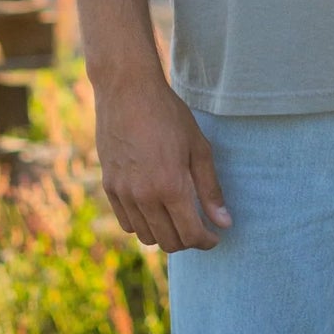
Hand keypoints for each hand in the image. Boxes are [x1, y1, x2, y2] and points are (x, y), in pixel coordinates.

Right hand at [93, 73, 230, 251]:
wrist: (127, 91)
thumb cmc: (168, 115)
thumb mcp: (198, 147)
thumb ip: (210, 189)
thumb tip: (224, 223)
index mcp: (170, 186)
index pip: (190, 235)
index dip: (206, 241)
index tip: (214, 236)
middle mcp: (144, 196)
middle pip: (168, 242)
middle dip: (188, 240)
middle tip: (199, 227)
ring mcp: (123, 193)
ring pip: (146, 237)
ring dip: (165, 235)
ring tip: (177, 218)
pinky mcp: (109, 187)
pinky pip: (127, 223)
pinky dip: (143, 224)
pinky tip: (154, 209)